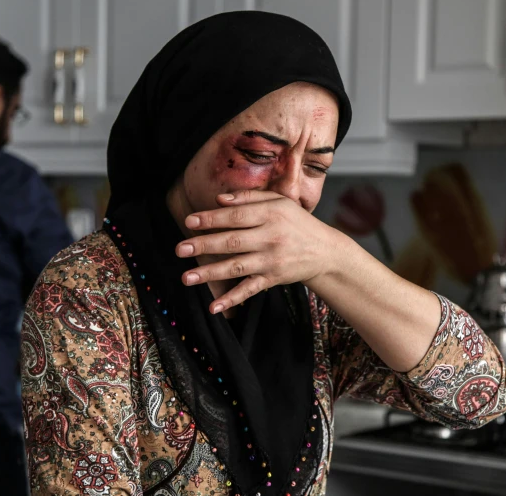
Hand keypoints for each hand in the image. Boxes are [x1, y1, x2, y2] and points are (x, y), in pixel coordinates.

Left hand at [175, 190, 339, 313]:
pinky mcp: (273, 279)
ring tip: (187, 277)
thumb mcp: (278, 202)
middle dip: (204, 246)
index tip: (189, 222)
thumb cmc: (296, 222)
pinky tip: (214, 307)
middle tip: (180, 249)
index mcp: (271, 214)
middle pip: (233, 241)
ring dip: (210, 273)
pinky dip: (232, 299)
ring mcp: (271, 260)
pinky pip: (250, 290)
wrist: (324, 251)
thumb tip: (219, 200)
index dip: (212, 219)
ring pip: (237, 267)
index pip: (236, 216)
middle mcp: (271, 237)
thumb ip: (249, 198)